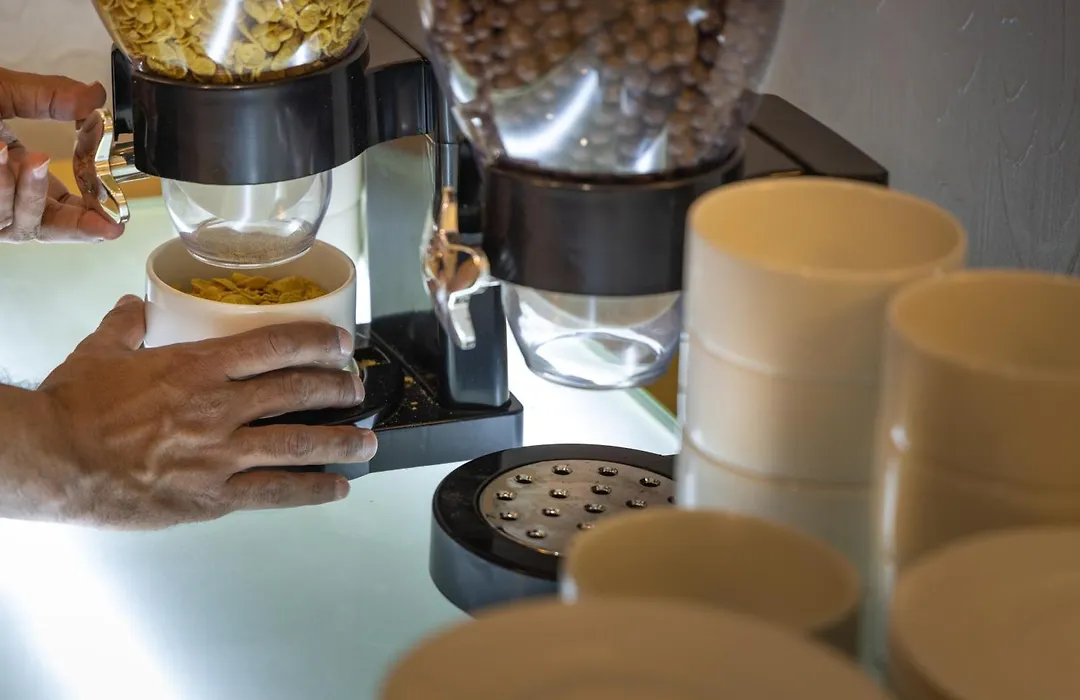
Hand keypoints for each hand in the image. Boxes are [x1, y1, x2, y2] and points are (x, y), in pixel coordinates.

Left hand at [0, 67, 124, 241]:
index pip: (63, 211)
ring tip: (31, 156)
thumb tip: (95, 97)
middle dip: (75, 226)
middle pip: (44, 229)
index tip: (115, 225)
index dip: (90, 222)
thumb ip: (51, 97)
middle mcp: (5, 201)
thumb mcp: (5, 93)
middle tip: (102, 224)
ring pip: (17, 221)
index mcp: (22, 179)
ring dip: (27, 191)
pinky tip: (1, 154)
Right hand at [34, 296, 376, 528]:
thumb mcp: (100, 352)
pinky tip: (337, 487)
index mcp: (197, 366)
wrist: (51, 459)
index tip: (340, 342)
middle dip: (336, 388)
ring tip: (366, 441)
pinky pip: (274, 491)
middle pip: (296, 391)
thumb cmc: (73, 407)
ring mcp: (219, 452)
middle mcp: (218, 406)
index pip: (273, 345)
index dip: (315, 342)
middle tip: (357, 388)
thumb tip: (133, 306)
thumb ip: (126, 326)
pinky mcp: (212, 495)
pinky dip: (311, 489)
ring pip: (297, 442)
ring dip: (339, 441)